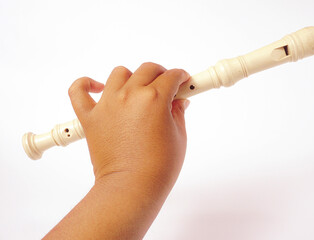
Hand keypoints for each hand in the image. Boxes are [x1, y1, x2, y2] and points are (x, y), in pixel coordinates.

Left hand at [68, 62, 189, 187]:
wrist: (132, 188)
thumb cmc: (159, 167)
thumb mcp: (179, 136)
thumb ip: (178, 112)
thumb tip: (179, 101)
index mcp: (154, 98)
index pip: (171, 76)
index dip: (181, 78)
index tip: (183, 82)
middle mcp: (130, 95)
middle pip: (147, 69)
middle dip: (161, 74)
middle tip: (166, 86)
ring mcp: (107, 104)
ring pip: (119, 74)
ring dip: (131, 77)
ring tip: (137, 91)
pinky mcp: (90, 117)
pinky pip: (78, 91)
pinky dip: (85, 85)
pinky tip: (96, 87)